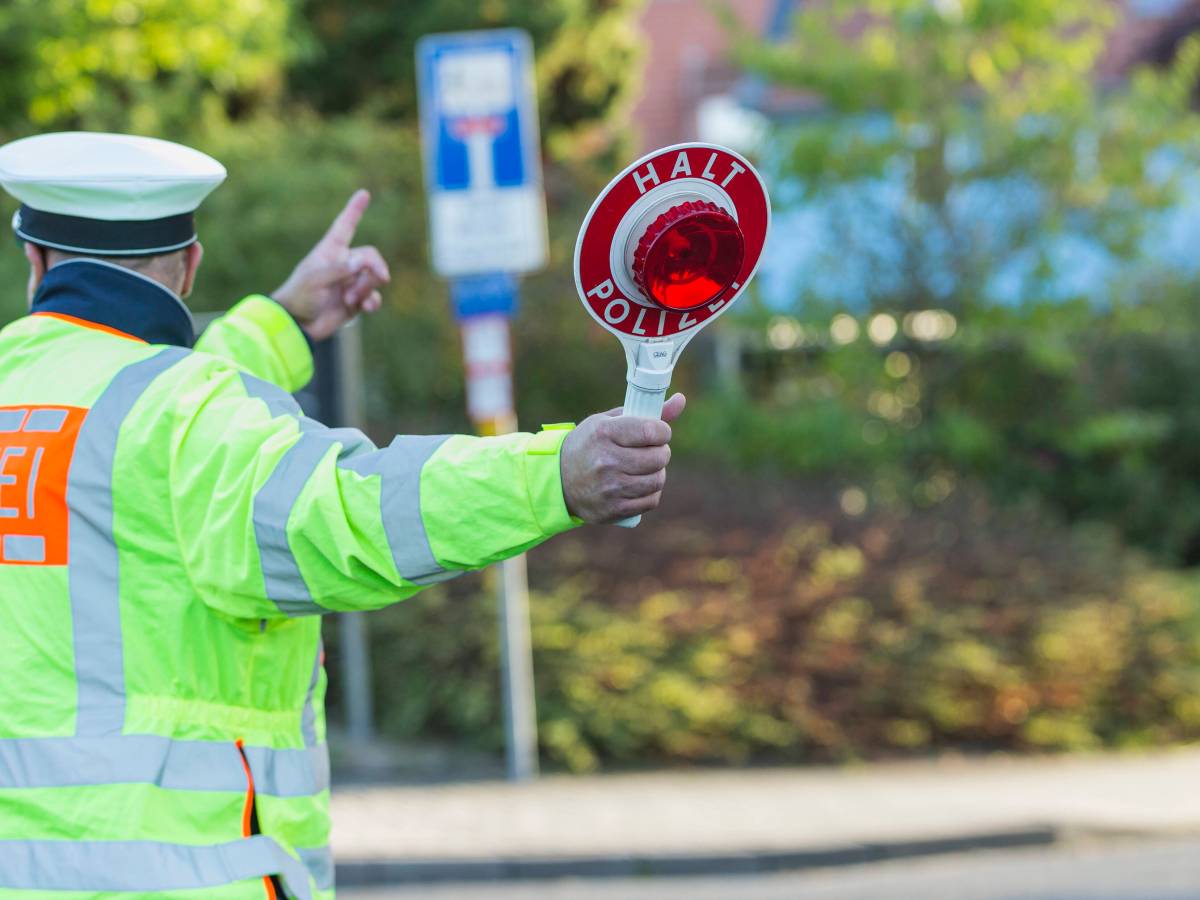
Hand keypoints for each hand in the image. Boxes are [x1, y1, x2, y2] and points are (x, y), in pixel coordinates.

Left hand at [272, 189, 390, 340]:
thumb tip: (362, 262)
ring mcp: (351, 282)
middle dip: (376, 267)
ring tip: (352, 299)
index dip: (354, 210)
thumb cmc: (300, 296)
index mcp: (330, 251)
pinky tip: (366, 307)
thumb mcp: (315, 280)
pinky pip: (374, 297)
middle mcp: (343, 264)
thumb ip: (339, 269)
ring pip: (374, 278)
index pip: (345, 226)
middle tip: (381, 277)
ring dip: (368, 287)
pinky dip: (372, 302)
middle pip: (370, 256)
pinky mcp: (356, 301)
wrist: (298, 325)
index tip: (364, 194)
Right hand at [559, 393, 685, 524]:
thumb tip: (681, 400)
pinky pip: (651, 501)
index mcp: (604, 433)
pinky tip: (639, 485)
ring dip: (657, 473)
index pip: (652, 431)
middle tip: (652, 451)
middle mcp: (606, 461)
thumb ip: (645, 412)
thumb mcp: (609, 422)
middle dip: (661, 452)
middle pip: (659, 457)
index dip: (662, 432)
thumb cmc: (589, 445)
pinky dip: (650, 493)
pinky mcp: (613, 509)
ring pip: (657, 480)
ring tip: (645, 468)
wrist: (558, 480)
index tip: (658, 433)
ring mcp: (610, 487)